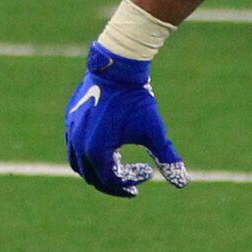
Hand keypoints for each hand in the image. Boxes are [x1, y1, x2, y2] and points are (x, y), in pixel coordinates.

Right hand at [65, 44, 188, 197]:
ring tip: (117, 167)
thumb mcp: (154, 132)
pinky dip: (87, 154)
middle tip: (131, 182)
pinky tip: (106, 147)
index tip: (148, 172)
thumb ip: (167, 158)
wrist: (117, 68)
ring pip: (79, 164)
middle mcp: (79, 144)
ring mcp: (71, 130)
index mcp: (97, 150)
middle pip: (93, 177)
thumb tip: (182, 183)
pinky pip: (73, 146)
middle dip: (113, 183)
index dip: (130, 182)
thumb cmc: (135, 100)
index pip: (111, 181)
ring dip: (97, 171)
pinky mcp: (70, 118)